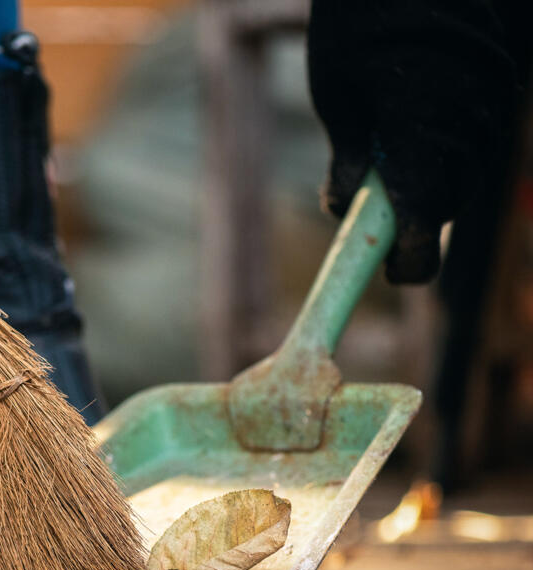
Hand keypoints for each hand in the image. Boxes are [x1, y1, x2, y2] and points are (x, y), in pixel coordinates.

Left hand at [307, 0, 517, 283]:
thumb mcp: (336, 95)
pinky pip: (478, 137)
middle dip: (414, 220)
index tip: (391, 274)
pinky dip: (451, 147)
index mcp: (416, 136)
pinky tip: (422, 124)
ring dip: (434, 182)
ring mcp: (493, 102)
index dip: (407, 259)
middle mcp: (466, 124)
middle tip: (380, 223)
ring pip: (466, 172)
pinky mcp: (504, 83)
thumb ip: (347, 157)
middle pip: (447, 203)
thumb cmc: (359, 24)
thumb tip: (345, 209)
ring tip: (396, 157)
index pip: (421, 224)